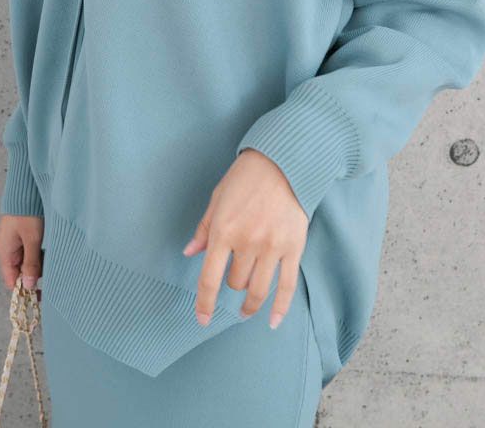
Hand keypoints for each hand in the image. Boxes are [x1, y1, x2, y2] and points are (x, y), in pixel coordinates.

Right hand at [0, 214, 43, 293]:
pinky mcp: (20, 235)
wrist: (27, 191)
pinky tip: (46, 248)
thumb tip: (28, 286)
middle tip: (49, 270)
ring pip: (25, 261)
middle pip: (19, 272)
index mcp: (4, 252)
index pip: (11, 280)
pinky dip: (37, 253)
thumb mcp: (32, 240)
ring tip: (48, 255)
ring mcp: (12, 242)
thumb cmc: (27, 213)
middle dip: (33, 273)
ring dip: (37, 262)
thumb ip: (31, 263)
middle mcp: (6, 249)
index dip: (24, 288)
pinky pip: (28, 251)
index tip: (39, 293)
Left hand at [182, 147, 307, 329]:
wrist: (282, 162)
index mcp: (223, 231)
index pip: (210, 279)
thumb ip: (204, 230)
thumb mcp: (217, 200)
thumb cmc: (245, 178)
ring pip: (258, 289)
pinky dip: (280, 308)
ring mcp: (272, 247)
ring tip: (247, 309)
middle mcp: (247, 242)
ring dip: (250, 303)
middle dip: (232, 285)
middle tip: (234, 275)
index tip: (202, 319)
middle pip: (235, 283)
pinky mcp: (294, 247)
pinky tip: (273, 321)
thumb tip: (190, 253)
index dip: (204, 304)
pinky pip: (287, 286)